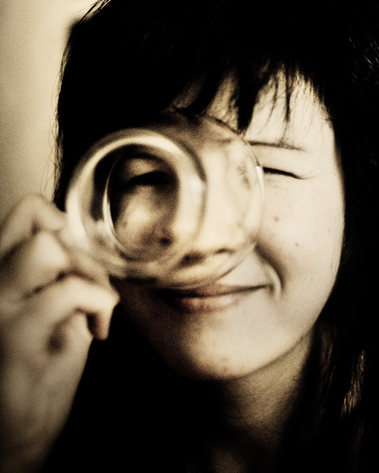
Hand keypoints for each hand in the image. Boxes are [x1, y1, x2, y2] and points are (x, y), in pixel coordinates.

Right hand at [0, 194, 118, 471]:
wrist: (19, 437)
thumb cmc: (39, 374)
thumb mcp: (54, 310)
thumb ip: (63, 273)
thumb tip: (94, 248)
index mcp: (0, 272)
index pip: (29, 210)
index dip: (66, 226)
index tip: (81, 266)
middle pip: (36, 214)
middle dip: (80, 245)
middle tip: (94, 286)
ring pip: (48, 246)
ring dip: (89, 273)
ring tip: (95, 307)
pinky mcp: (13, 335)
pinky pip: (68, 291)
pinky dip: (99, 304)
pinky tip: (99, 331)